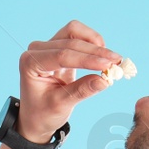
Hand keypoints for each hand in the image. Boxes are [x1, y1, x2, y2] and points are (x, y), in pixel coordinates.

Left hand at [16, 19, 123, 143]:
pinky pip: (77, 37)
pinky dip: (92, 43)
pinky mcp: (59, 48)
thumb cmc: (43, 113)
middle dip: (96, 52)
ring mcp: (48, 47)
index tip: (108, 65)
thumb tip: (105, 80)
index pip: (62, 55)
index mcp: (31, 63)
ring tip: (112, 59)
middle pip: (71, 41)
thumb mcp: (61, 105)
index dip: (88, 59)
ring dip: (95, 43)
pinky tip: (103, 56)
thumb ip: (81, 91)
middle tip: (117, 63)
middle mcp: (38, 51)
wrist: (36, 116)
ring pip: (75, 32)